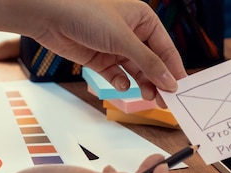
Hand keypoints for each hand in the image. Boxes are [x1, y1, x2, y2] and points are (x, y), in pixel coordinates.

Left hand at [29, 0, 186, 105]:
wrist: (49, 16)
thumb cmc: (87, 14)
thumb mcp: (124, 39)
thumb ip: (149, 63)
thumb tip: (171, 82)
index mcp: (144, 20)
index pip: (166, 48)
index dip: (174, 69)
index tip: (181, 88)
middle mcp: (132, 33)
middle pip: (153, 62)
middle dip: (160, 81)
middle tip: (167, 100)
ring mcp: (116, 47)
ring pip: (137, 71)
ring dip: (144, 85)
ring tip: (150, 98)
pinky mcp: (101, 59)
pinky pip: (118, 75)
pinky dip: (122, 82)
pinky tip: (123, 85)